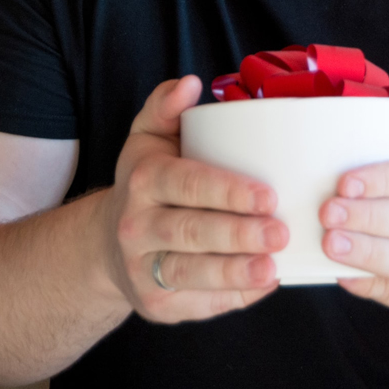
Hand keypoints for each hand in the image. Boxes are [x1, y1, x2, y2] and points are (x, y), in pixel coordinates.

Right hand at [99, 76, 287, 323]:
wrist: (107, 244)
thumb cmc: (147, 180)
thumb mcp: (148, 137)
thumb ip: (165, 107)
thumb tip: (190, 83)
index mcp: (143, 179)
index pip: (186, 184)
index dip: (227, 192)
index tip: (268, 195)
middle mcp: (137, 226)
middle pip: (191, 232)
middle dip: (238, 234)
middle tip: (281, 231)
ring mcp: (143, 270)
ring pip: (192, 273)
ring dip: (236, 273)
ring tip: (272, 266)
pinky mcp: (156, 306)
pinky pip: (198, 305)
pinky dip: (232, 298)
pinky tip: (263, 285)